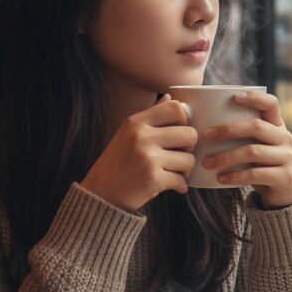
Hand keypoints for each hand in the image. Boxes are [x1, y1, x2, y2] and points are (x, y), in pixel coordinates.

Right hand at [81, 95, 196, 211]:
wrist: (100, 195)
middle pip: (190, 134)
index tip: (178, 133)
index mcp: (136, 122)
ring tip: (173, 172)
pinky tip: (171, 185)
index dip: (184, 121)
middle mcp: (142, 136)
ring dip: (185, 169)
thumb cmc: (117, 162)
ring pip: (189, 159)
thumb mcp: (128, 133)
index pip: (176, 109)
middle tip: (179, 156)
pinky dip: (180, 185)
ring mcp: (147, 158)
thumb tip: (170, 96)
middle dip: (189, 148)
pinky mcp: (153, 179)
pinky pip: (182, 180)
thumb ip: (151, 115)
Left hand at [200, 91, 291, 208]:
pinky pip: (255, 174)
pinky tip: (220, 179)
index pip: (271, 104)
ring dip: (226, 157)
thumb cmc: (261, 166)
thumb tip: (201, 122)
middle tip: (205, 136)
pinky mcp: (283, 177)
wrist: (284, 196)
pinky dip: (235, 176)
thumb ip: (241, 136)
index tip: (234, 96)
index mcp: (278, 126)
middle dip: (228, 130)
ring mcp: (286, 158)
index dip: (254, 97)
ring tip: (207, 163)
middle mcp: (285, 138)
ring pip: (252, 152)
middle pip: (256, 127)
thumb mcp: (256, 147)